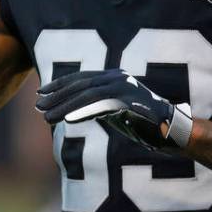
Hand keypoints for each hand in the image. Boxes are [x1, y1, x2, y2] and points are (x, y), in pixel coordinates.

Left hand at [35, 69, 193, 150]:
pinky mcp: (131, 103)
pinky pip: (101, 107)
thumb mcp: (115, 112)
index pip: (81, 78)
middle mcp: (119, 78)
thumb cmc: (144, 125)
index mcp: (114, 77)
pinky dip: (83, 112)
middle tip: (38, 106)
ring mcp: (126, 89)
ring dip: (64, 106)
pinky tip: (67, 120)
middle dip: (57, 96)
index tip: (41, 93)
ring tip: (46, 117)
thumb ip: (96, 107)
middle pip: (81, 85)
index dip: (59, 85)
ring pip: (88, 95)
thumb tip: (69, 111)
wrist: (173, 133)